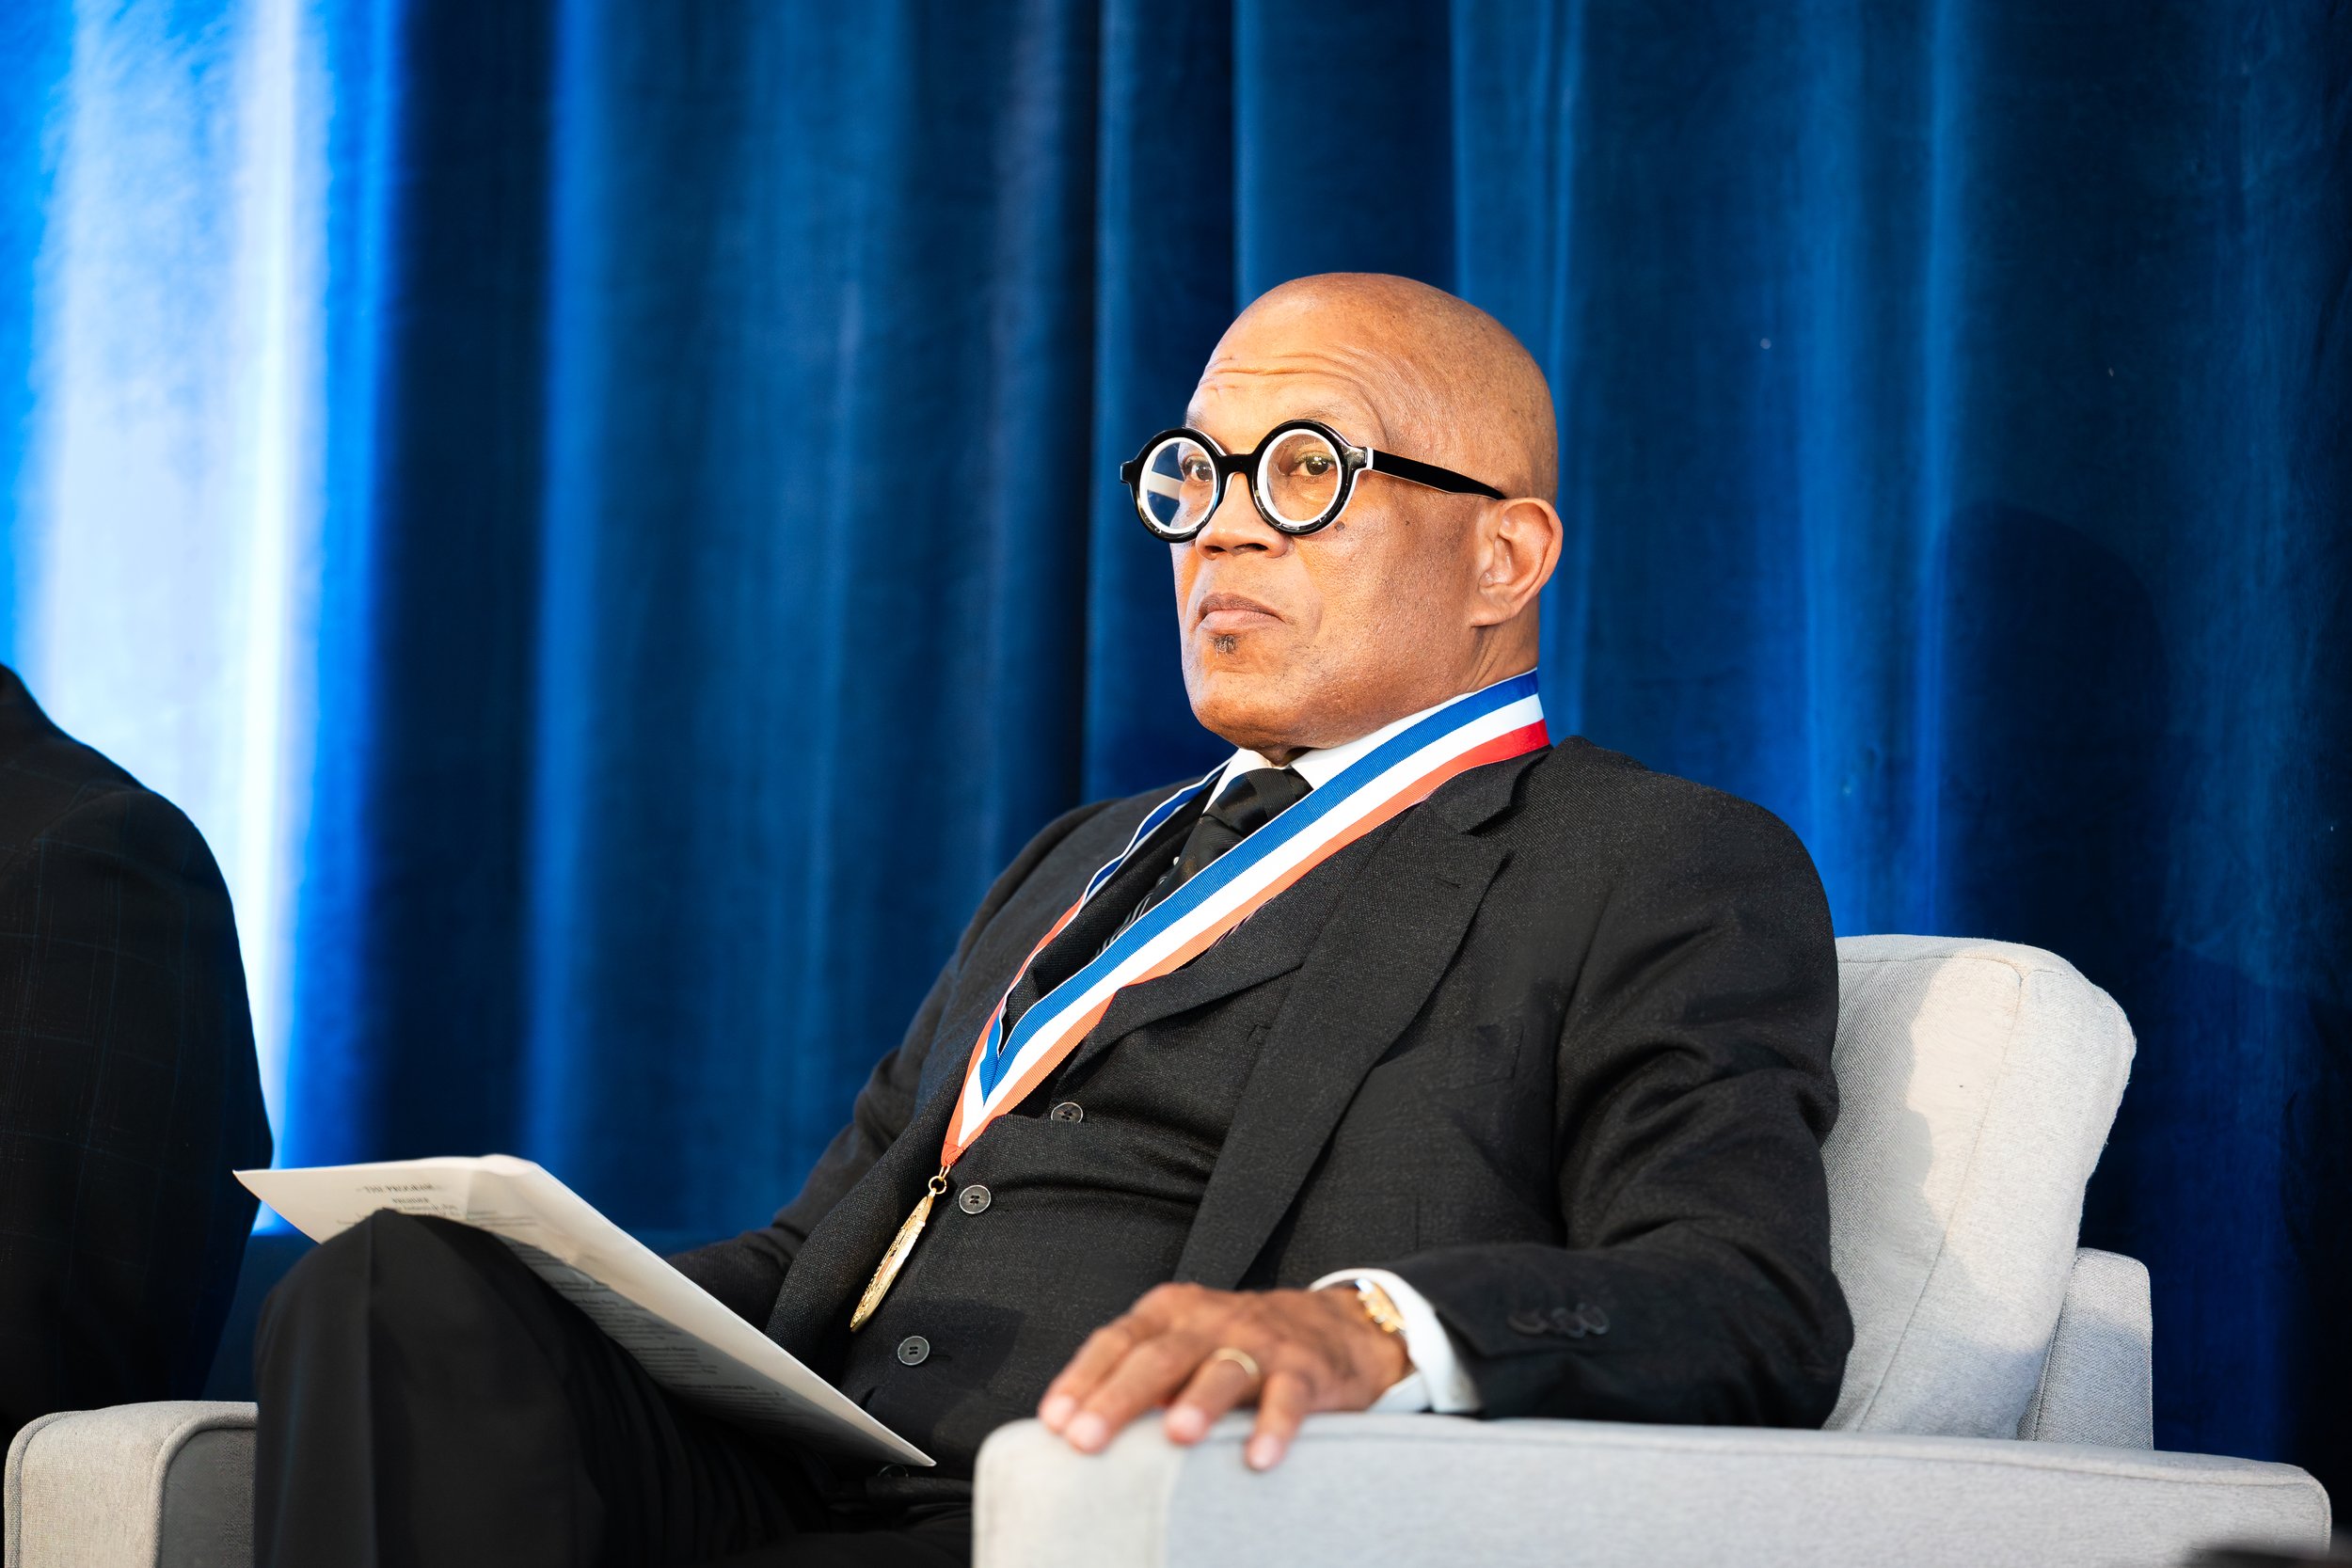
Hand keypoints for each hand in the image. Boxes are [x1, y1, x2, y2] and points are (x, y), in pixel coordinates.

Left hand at [1036, 1282, 1410, 1470]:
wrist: (1330, 1327)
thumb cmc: (1237, 1344)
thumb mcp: (1183, 1344)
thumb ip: (1138, 1376)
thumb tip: (1076, 1429)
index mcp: (1170, 1313)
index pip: (1117, 1340)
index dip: (1083, 1378)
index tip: (1054, 1420)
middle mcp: (1210, 1321)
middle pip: (1159, 1357)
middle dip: (1119, 1398)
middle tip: (1087, 1439)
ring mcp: (1259, 1342)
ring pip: (1223, 1370)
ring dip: (1198, 1402)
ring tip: (1176, 1436)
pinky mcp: (1303, 1369)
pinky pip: (1287, 1398)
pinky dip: (1274, 1426)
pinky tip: (1258, 1457)